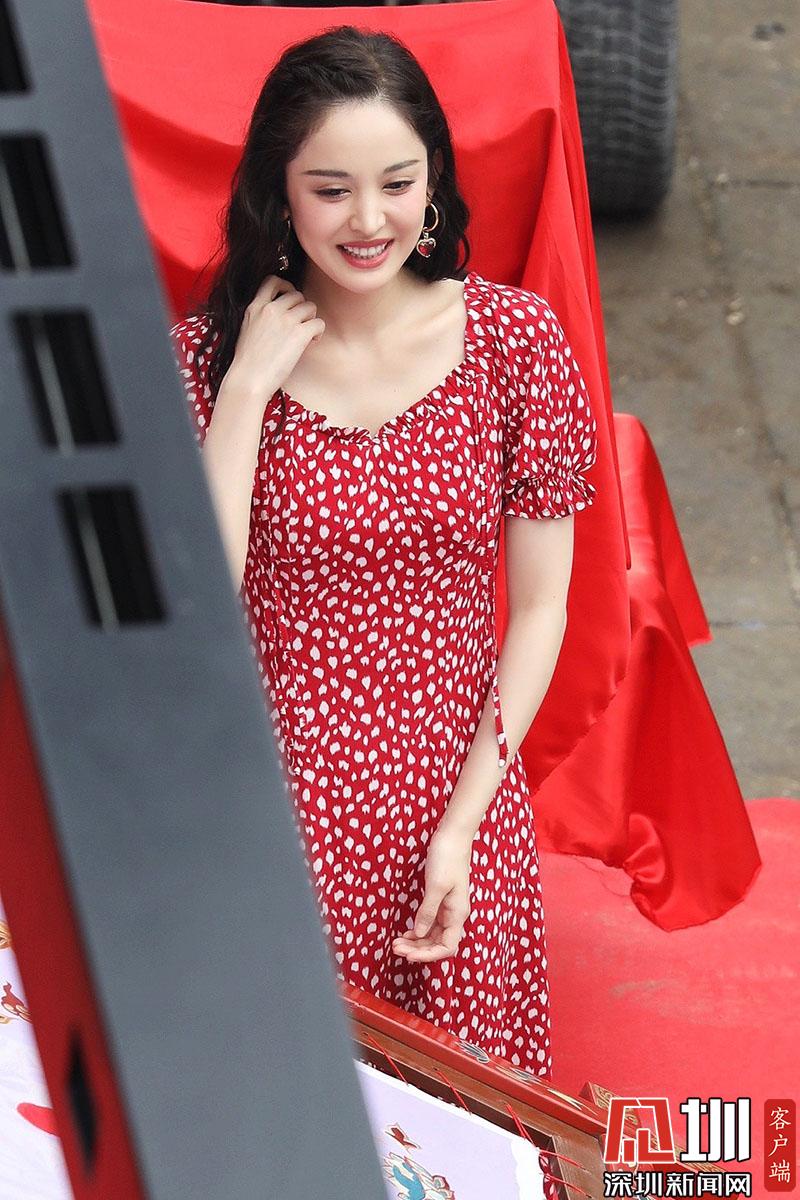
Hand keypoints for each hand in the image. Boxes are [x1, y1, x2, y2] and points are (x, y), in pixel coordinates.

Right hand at [225, 275, 324, 397]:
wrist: (249, 379)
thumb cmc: (247, 363)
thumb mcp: (247, 329)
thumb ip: (261, 317)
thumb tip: (281, 317)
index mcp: (255, 306)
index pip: (272, 281)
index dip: (285, 286)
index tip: (289, 298)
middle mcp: (271, 308)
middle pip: (297, 294)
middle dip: (301, 308)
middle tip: (299, 325)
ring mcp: (286, 320)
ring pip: (310, 306)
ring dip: (311, 320)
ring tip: (306, 336)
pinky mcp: (299, 333)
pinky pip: (319, 322)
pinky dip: (319, 332)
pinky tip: (311, 342)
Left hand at [392, 828, 472, 962]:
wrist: (453, 835)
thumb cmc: (447, 858)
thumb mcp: (435, 886)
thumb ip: (427, 911)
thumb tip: (419, 933)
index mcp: (457, 914)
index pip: (447, 947)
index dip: (428, 956)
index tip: (408, 955)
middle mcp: (455, 914)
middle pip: (438, 943)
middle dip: (418, 950)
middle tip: (395, 948)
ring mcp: (448, 907)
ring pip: (433, 934)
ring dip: (417, 942)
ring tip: (397, 943)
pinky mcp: (441, 899)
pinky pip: (431, 922)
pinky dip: (419, 930)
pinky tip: (407, 932)